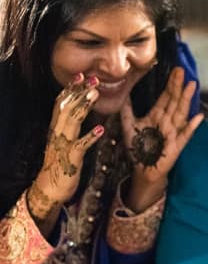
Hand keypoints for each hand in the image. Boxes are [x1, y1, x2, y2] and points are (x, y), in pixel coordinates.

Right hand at [30, 73, 104, 217]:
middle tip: (92, 79)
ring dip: (84, 106)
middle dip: (79, 92)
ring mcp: (63, 144)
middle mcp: (58, 132)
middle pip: (67, 107)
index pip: (62, 103)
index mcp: (57, 127)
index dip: (71, 89)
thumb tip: (80, 112)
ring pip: (73, 121)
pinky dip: (91, 136)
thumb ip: (71, 127)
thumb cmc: (60, 164)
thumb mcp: (65, 141)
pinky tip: (101, 129)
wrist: (50, 187)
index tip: (81, 75)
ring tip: (95, 94)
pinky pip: (81, 145)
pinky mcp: (71, 158)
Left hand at [122, 66, 203, 184]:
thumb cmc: (138, 148)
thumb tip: (122, 91)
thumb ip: (127, 108)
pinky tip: (198, 117)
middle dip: (178, 85)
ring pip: (181, 112)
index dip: (171, 83)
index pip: (166, 96)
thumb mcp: (128, 124)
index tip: (175, 70)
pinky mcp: (177, 145)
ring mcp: (174, 132)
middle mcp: (167, 121)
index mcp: (157, 115)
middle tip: (182, 70)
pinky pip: (185, 135)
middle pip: (174, 100)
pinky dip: (191, 127)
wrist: (142, 169)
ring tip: (192, 85)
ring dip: (187, 99)